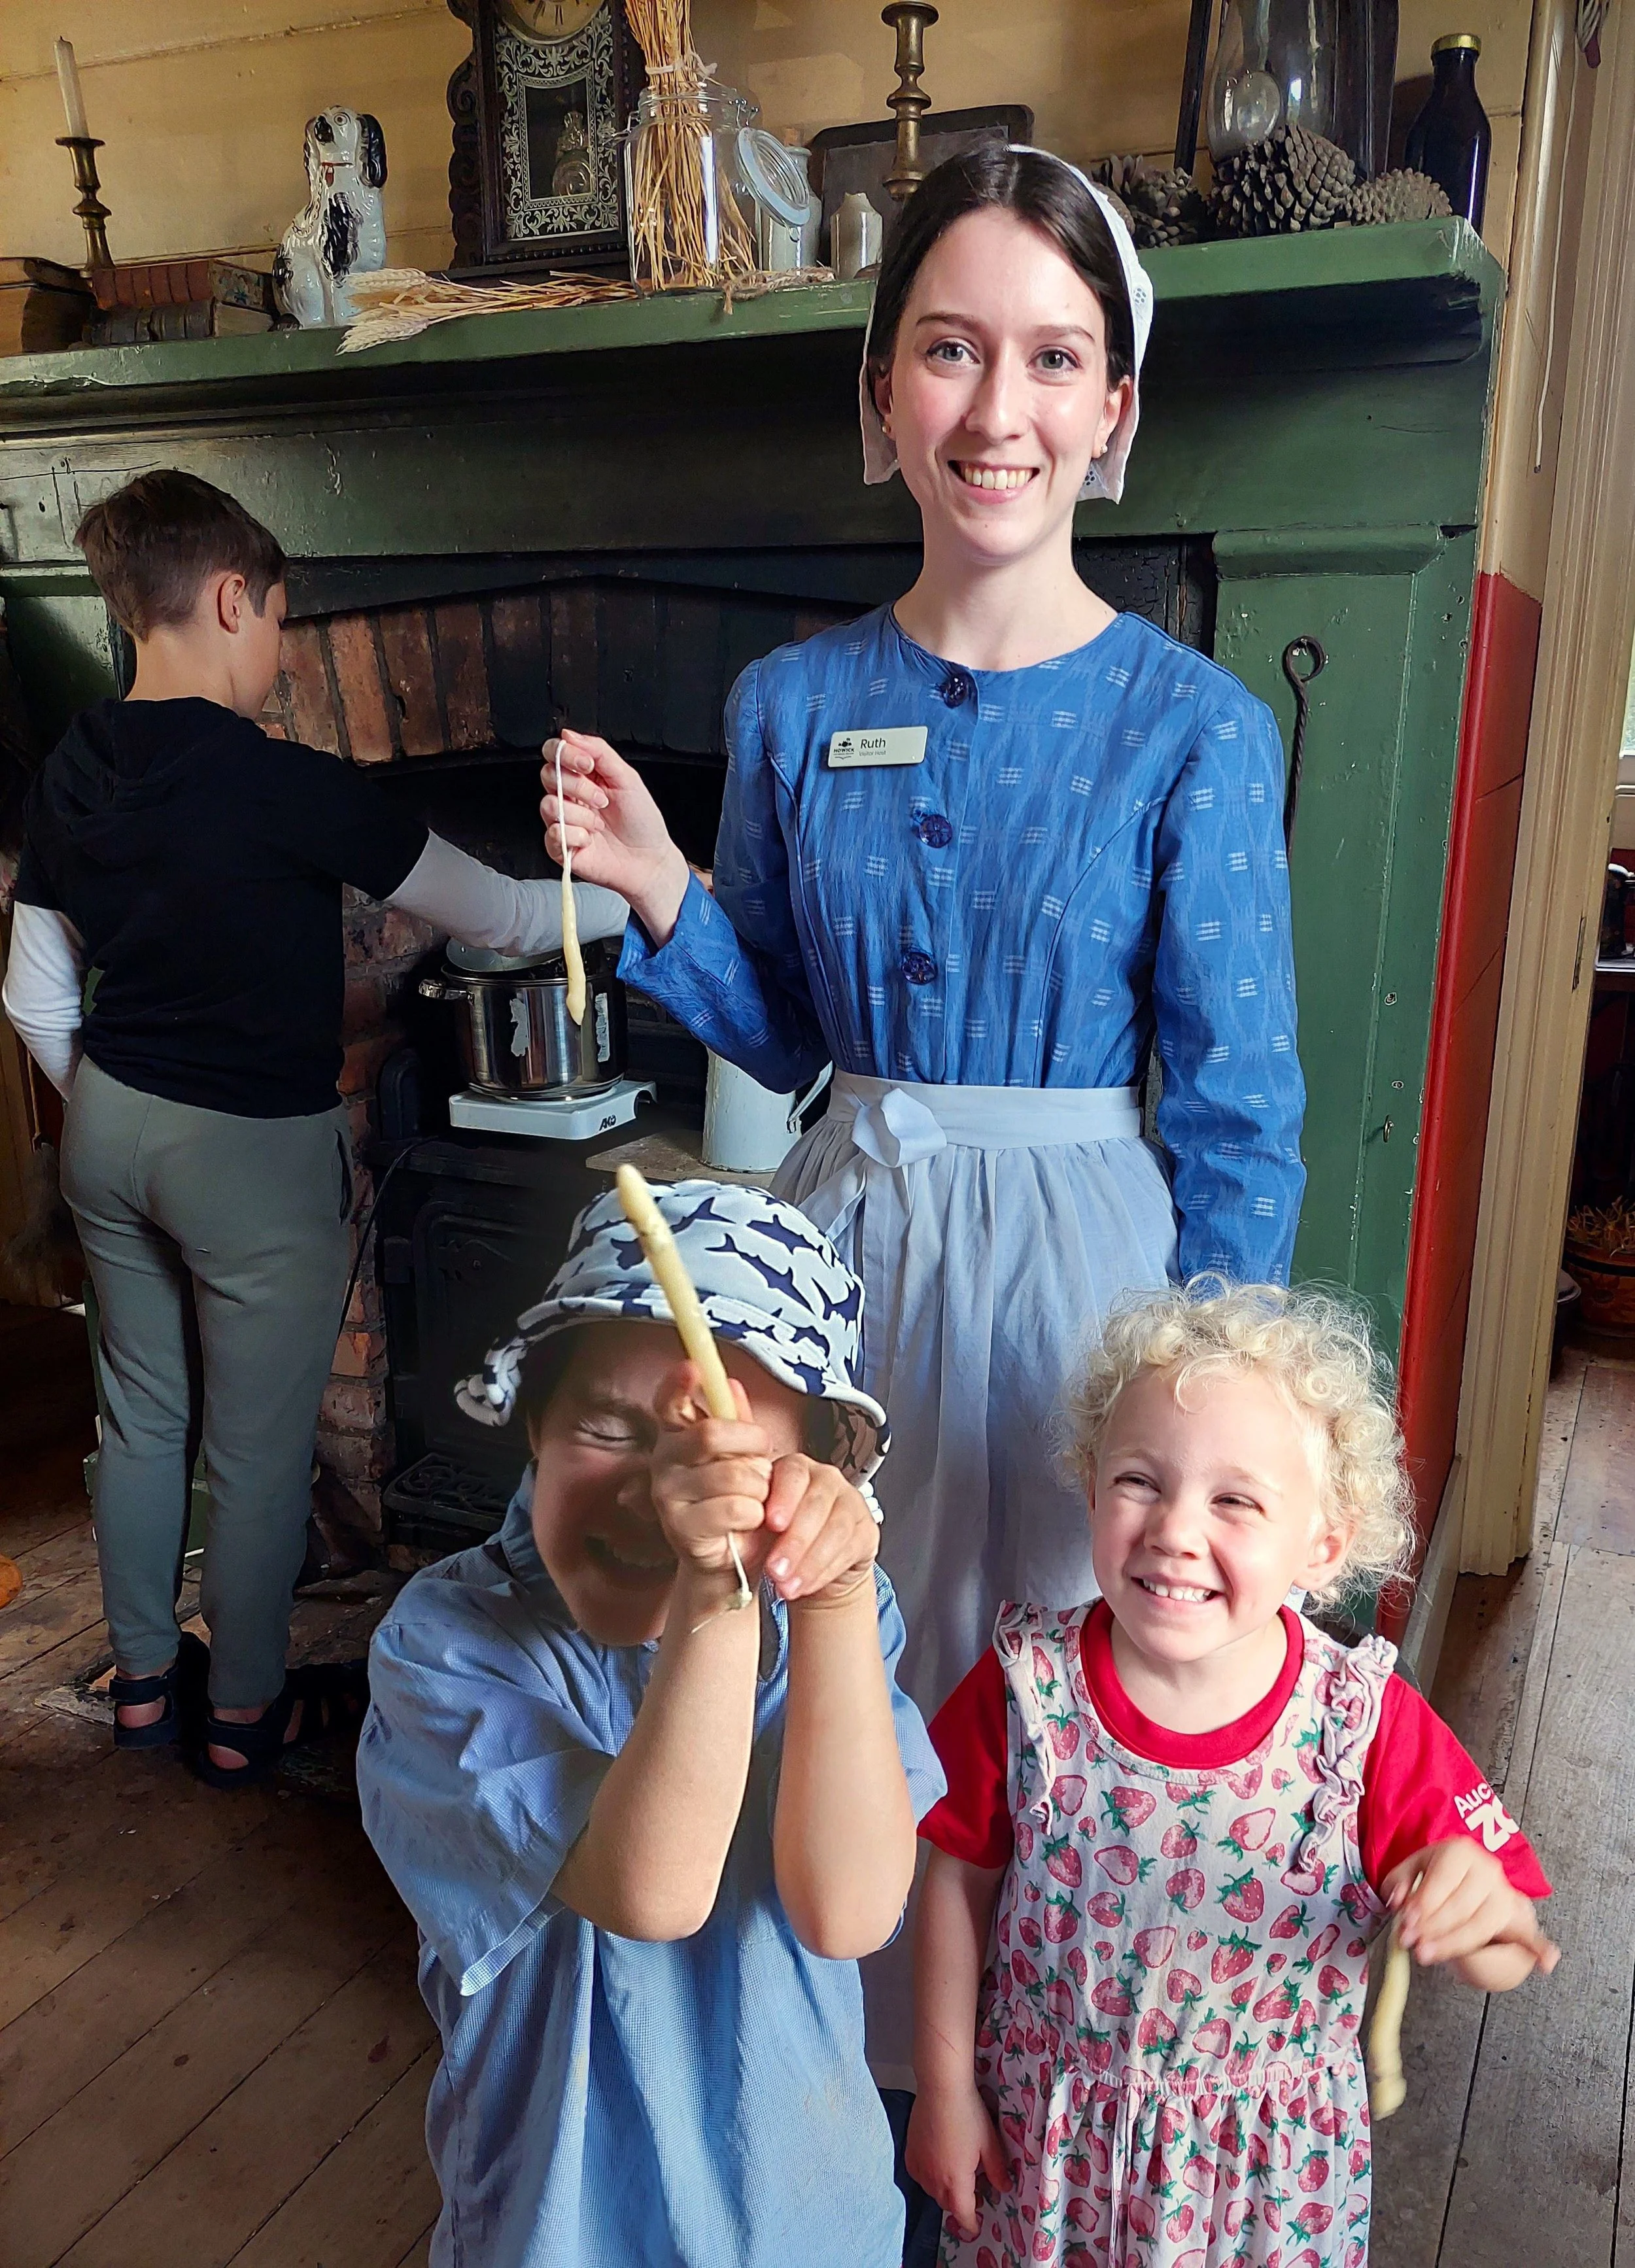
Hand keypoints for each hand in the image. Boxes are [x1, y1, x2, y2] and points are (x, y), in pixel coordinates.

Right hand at [541, 730, 688, 940]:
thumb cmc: (641, 821)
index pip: (554, 753)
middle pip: (547, 775)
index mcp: (583, 776)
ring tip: (599, 824)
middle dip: (578, 786)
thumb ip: (599, 752)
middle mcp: (569, 796)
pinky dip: (576, 835)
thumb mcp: (627, 778)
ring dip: (581, 814)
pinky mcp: (560, 846)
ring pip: (549, 805)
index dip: (564, 754)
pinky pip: (554, 833)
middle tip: (602, 799)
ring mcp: (563, 821)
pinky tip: (590, 839)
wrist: (649, 859)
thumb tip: (569, 734)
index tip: (587, 764)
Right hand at [649, 1364, 772, 1582]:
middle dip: (751, 1444)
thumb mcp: (743, 1454)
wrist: (735, 1556)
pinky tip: (747, 1521)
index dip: (678, 1384)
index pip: (668, 1403)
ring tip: (756, 1498)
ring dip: (758, 1487)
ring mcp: (667, 1495)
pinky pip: (734, 1508)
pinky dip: (754, 1514)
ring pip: (732, 1475)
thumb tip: (731, 1383)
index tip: (692, 1366)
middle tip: (763, 1458)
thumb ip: (736, 1420)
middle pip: (710, 1435)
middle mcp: (663, 1461)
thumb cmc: (740, 1498)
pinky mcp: (680, 1528)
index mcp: (676, 1435)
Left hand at [760, 1456, 878, 1606]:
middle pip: (816, 1504)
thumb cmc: (776, 1540)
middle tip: (774, 1570)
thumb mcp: (758, 1529)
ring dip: (809, 1562)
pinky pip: (850, 1549)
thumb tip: (735, 1532)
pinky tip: (805, 1587)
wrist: (809, 1566)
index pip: (793, 1474)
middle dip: (795, 1541)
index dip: (784, 1498)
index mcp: (795, 1469)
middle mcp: (827, 1479)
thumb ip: (750, 1524)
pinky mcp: (867, 1530)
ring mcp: (852, 1502)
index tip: (771, 1524)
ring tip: (786, 1587)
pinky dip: (824, 1572)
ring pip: (836, 1529)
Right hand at [905, 2082, 1009, 2241]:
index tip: (976, 2227)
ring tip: (957, 2172)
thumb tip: (1004, 2188)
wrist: (941, 2088)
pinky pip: (920, 2176)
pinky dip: (929, 2176)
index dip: (971, 2224)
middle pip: (947, 2204)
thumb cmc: (968, 2114)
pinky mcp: (909, 2153)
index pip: (963, 2215)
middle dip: (960, 2204)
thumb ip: (997, 2171)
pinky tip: (939, 2160)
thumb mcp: (990, 2144)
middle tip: (974, 2190)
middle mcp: (933, 2180)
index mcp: (955, 2183)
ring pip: (932, 2191)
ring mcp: (918, 2167)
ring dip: (944, 2190)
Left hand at [1384, 1839, 1558, 1979]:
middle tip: (1411, 1945)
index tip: (1405, 1925)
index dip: (1422, 1906)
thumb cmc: (1436, 1875)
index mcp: (1460, 1851)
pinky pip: (1532, 1935)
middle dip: (1432, 1929)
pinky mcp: (1519, 1919)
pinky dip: (1541, 1948)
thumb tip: (1396, 1901)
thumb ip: (1398, 1883)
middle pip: (1460, 1907)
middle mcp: (1488, 1870)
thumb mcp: (1411, 1869)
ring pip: (1481, 1926)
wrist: (1470, 1877)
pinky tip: (1546, 1963)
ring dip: (1453, 1944)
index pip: (1442, 1881)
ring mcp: (1506, 1895)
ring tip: (1428, 1955)